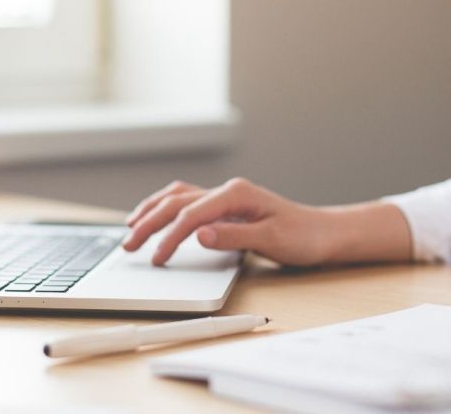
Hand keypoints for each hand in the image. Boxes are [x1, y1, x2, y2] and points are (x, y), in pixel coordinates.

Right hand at [122, 178, 335, 265]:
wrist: (323, 233)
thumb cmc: (302, 236)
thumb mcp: (271, 240)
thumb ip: (233, 237)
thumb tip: (198, 235)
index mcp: (236, 194)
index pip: (191, 215)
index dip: (170, 237)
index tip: (157, 259)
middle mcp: (227, 191)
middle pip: (176, 203)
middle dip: (148, 223)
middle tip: (128, 245)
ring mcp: (224, 197)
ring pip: (177, 197)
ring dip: (151, 211)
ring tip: (130, 227)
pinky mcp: (225, 206)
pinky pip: (186, 201)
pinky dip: (165, 208)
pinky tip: (155, 216)